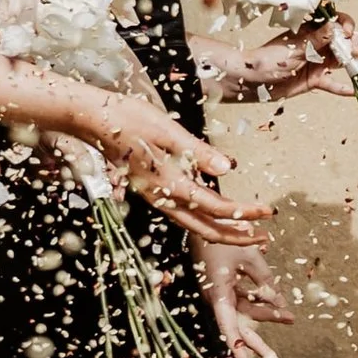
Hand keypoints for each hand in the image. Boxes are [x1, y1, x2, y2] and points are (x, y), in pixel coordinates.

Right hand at [85, 93, 271, 246]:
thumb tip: (230, 168)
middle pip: (203, 229)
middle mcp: (161, 197)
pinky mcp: (151, 189)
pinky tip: (216, 208)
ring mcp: (155, 196)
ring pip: (192, 223)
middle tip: (263, 238)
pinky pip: (182, 211)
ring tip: (246, 229)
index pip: (215, 207)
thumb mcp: (168, 130)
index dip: (244, 212)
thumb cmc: (127, 119)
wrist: (90, 119)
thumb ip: (199, 152)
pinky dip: (204, 216)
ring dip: (221, 229)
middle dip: (235, 236)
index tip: (267, 211)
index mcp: (168, 184)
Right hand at [193, 238, 292, 357]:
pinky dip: (259, 302)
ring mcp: (220, 293)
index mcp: (218, 294)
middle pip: (238, 327)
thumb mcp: (251, 258)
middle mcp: (217, 298)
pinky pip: (243, 300)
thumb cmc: (226, 238)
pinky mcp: (224, 287)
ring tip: (291, 319)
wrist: (206, 220)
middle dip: (256, 343)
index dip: (237, 348)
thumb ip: (267, 282)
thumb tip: (281, 305)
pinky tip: (277, 305)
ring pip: (244, 312)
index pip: (228, 327)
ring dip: (266, 316)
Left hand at [195, 18, 357, 102]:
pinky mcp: (315, 80)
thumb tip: (335, 26)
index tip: (348, 32)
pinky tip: (352, 91)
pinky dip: (342, 87)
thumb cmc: (269, 59)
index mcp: (311, 30)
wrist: (253, 81)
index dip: (346, 25)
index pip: (335, 22)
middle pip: (343, 41)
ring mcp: (318, 62)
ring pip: (342, 61)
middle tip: (355, 52)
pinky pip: (331, 83)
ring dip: (354, 62)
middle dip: (354, 44)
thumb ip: (316, 39)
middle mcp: (318, 45)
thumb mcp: (295, 48)